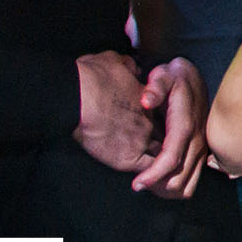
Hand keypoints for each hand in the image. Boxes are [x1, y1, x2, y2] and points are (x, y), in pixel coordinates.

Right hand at [74, 51, 155, 174]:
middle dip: (161, 144)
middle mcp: (150, 122)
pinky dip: (149, 177)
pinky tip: (145, 180)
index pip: (160, 117)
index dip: (156, 123)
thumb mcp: (115, 62)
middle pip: (163, 138)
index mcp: (148, 101)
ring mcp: (141, 141)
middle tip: (156, 154)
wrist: (78, 96)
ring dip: (157, 163)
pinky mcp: (128, 159)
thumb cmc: (91, 76)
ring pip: (159, 156)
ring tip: (154, 172)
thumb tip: (130, 66)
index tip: (147, 128)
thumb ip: (127, 66)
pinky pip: (147, 171)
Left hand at [135, 58, 210, 196]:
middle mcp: (197, 139)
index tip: (137, 184)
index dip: (155, 174)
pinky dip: (179, 185)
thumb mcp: (164, 75)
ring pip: (190, 181)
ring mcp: (201, 146)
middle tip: (138, 186)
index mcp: (185, 124)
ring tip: (148, 187)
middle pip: (181, 176)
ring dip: (169, 189)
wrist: (194, 77)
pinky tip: (162, 183)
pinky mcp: (202, 150)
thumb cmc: (175, 78)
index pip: (172, 158)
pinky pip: (194, 176)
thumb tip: (147, 101)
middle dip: (159, 187)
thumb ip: (156, 86)